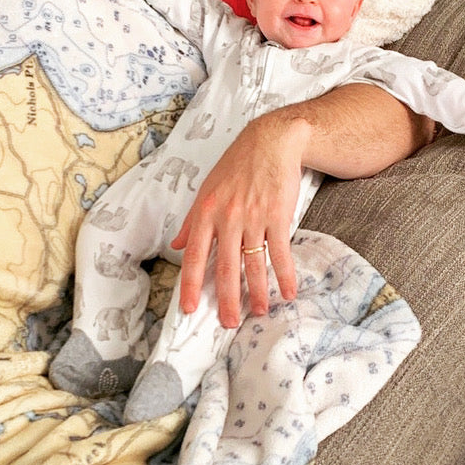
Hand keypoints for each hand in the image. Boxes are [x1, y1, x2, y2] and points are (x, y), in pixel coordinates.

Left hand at [170, 114, 311, 327]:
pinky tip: (288, 292)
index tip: (190, 308)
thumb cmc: (236, 166)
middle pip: (224, 267)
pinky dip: (284, 275)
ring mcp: (254, 218)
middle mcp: (227, 218)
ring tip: (258, 312)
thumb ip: (192, 222)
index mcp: (206, 212)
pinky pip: (281, 252)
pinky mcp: (277, 216)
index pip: (193, 256)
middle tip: (229, 322)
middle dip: (226, 299)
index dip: (190, 284)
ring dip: (257, 292)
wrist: (270, 142)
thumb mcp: (207, 190)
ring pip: (253, 264)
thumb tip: (176, 245)